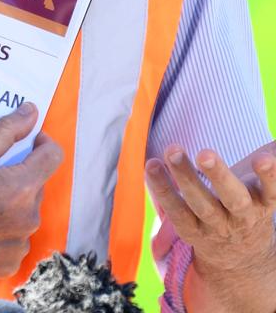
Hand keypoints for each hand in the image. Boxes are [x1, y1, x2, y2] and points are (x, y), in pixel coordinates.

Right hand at [0, 103, 61, 280]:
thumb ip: (6, 132)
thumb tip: (31, 111)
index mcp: (19, 189)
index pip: (53, 157)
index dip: (41, 143)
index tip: (27, 141)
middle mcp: (26, 220)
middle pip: (37, 185)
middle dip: (19, 175)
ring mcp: (19, 247)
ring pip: (27, 212)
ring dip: (12, 203)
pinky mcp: (8, 265)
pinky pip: (17, 239)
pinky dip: (4, 230)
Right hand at [146, 142, 275, 310]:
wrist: (248, 263)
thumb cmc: (210, 228)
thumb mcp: (189, 225)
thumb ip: (172, 199)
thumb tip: (148, 165)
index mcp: (196, 230)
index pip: (177, 211)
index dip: (163, 189)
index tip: (151, 163)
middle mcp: (220, 226)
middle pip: (202, 204)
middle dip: (187, 177)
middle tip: (172, 149)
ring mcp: (245, 217)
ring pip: (234, 198)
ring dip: (220, 175)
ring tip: (205, 154)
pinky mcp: (267, 206)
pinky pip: (272, 192)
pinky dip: (268, 176)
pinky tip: (263, 158)